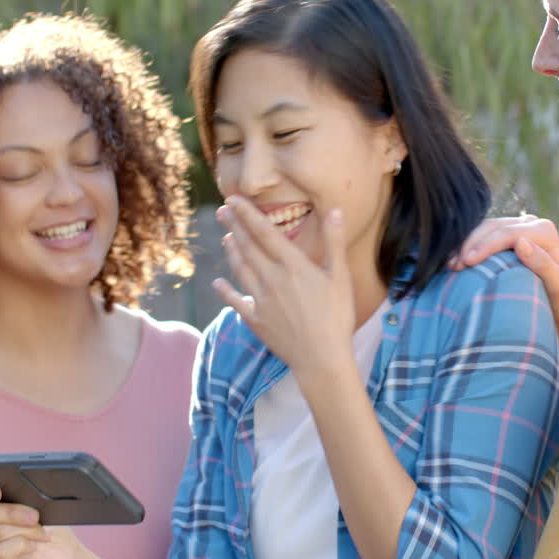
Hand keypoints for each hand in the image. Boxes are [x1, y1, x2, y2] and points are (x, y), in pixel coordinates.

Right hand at [0, 483, 89, 558]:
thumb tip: (24, 486)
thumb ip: (25, 495)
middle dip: (11, 510)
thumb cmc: (50, 530)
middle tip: (35, 515)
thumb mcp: (41, 507)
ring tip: (43, 533)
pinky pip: (1, 552)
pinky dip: (22, 544)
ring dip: (28, 529)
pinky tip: (34, 546)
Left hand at [212, 196, 356, 383]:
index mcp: (293, 266)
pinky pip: (236, 302)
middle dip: (234, 226)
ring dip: (232, 252)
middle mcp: (272, 279)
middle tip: (223, 210)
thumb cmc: (336, 317)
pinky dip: (226, 291)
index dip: (248, 214)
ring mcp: (261, 300)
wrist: (322, 359)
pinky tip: (217, 283)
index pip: (265, 233)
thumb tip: (334, 210)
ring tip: (225, 237)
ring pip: (241, 270)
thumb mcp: (341, 277)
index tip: (233, 199)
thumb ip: (334, 242)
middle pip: (248, 247)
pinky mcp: (256, 321)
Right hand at [452, 215, 558, 333]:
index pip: (509, 233)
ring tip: (451, 263)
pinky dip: (468, 245)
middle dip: (471, 244)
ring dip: (466, 244)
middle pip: (494, 227)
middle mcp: (532, 223)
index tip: (468, 262)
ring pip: (485, 228)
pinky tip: (455, 259)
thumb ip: (542, 264)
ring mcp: (518, 226)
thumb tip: (521, 242)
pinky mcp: (507, 235)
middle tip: (453, 265)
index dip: (486, 246)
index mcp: (545, 231)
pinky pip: (483, 234)